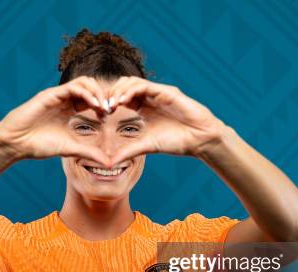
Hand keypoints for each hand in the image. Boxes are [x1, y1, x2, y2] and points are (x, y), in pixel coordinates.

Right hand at [0, 76, 110, 165]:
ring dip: (97, 92)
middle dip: (104, 95)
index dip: (103, 104)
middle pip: (91, 86)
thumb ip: (88, 152)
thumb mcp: (69, 149)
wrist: (16, 144)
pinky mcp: (50, 94)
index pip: (92, 99)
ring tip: (104, 107)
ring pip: (84, 82)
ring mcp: (57, 95)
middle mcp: (64, 99)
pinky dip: (86, 93)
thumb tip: (108, 162)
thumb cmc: (38, 145)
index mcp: (69, 109)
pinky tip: (94, 104)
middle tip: (111, 109)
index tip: (110, 116)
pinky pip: (73, 87)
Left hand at [105, 76, 228, 164]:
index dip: (109, 102)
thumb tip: (108, 163)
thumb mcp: (147, 146)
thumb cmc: (176, 142)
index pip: (121, 97)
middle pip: (123, 86)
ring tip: (109, 104)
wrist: (200, 140)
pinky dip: (131, 91)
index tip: (98, 114)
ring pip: (132, 82)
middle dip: (110, 94)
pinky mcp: (166, 92)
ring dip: (118, 91)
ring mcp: (158, 92)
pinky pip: (144, 85)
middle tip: (101, 108)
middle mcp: (150, 97)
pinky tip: (122, 101)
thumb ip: (128, 151)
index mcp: (144, 107)